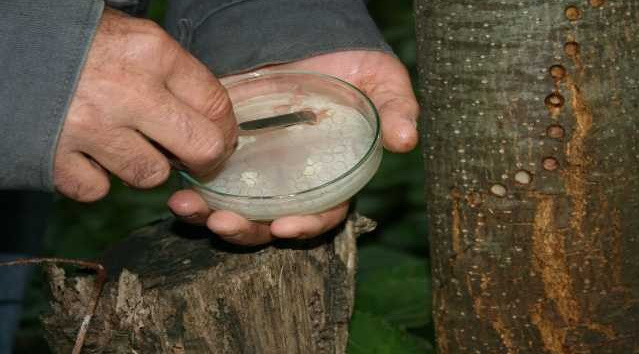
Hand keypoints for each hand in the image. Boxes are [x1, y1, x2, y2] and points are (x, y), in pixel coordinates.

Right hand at [54, 8, 236, 201]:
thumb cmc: (66, 39)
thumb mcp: (126, 35)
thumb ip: (167, 70)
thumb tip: (205, 110)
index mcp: (150, 51)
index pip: (217, 103)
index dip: (225, 128)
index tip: (219, 136)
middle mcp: (127, 91)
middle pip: (203, 148)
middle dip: (204, 159)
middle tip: (192, 158)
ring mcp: (90, 129)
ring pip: (151, 175)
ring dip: (143, 165)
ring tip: (122, 143)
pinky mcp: (54, 158)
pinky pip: (98, 190)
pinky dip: (95, 178)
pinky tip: (83, 153)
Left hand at [169, 50, 418, 244]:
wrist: (310, 40)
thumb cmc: (354, 66)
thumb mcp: (382, 82)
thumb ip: (396, 109)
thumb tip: (405, 139)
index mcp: (332, 177)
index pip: (323, 213)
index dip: (306, 226)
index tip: (283, 226)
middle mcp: (294, 182)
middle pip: (271, 222)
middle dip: (247, 230)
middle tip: (224, 224)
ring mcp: (261, 170)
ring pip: (237, 208)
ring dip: (212, 217)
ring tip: (190, 209)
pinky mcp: (231, 152)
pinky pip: (211, 180)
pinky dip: (195, 191)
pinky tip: (179, 190)